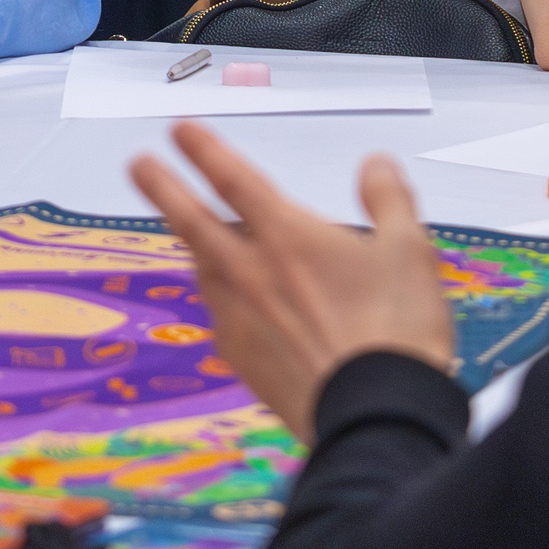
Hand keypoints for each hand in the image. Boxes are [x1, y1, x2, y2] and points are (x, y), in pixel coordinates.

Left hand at [130, 121, 454, 442]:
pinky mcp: (242, 360)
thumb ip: (388, 199)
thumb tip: (375, 165)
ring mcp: (240, 319)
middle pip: (193, 220)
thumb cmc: (395, 332)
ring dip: (194, 243)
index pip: (234, 179)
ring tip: (191, 231)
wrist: (376, 417)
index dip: (203, 149)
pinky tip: (229, 299)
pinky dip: (218, 294)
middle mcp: (251, 273)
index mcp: (287, 237)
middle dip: (163, 187)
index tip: (180, 131)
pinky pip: (219, 313)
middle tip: (139, 165)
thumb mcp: (409, 250)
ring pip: (203, 268)